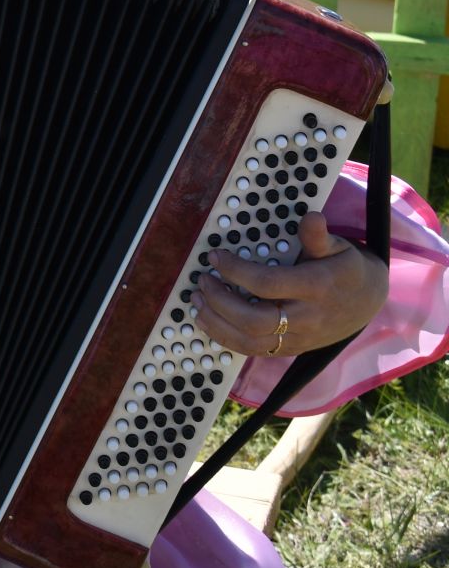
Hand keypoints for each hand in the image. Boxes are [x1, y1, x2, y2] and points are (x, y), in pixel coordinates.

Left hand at [191, 212, 388, 357]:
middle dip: (220, 301)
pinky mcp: (292, 349)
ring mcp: (299, 338)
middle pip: (255, 320)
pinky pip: (254, 351)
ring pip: (251, 342)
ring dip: (217, 324)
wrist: (369, 302)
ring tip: (197, 301)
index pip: (268, 284)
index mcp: (316, 288)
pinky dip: (226, 339)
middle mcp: (307, 317)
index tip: (215, 256)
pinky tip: (208, 321)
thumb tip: (311, 216)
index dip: (236, 271)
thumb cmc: (347, 269)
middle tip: (202, 281)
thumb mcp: (338, 248)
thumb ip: (318, 237)